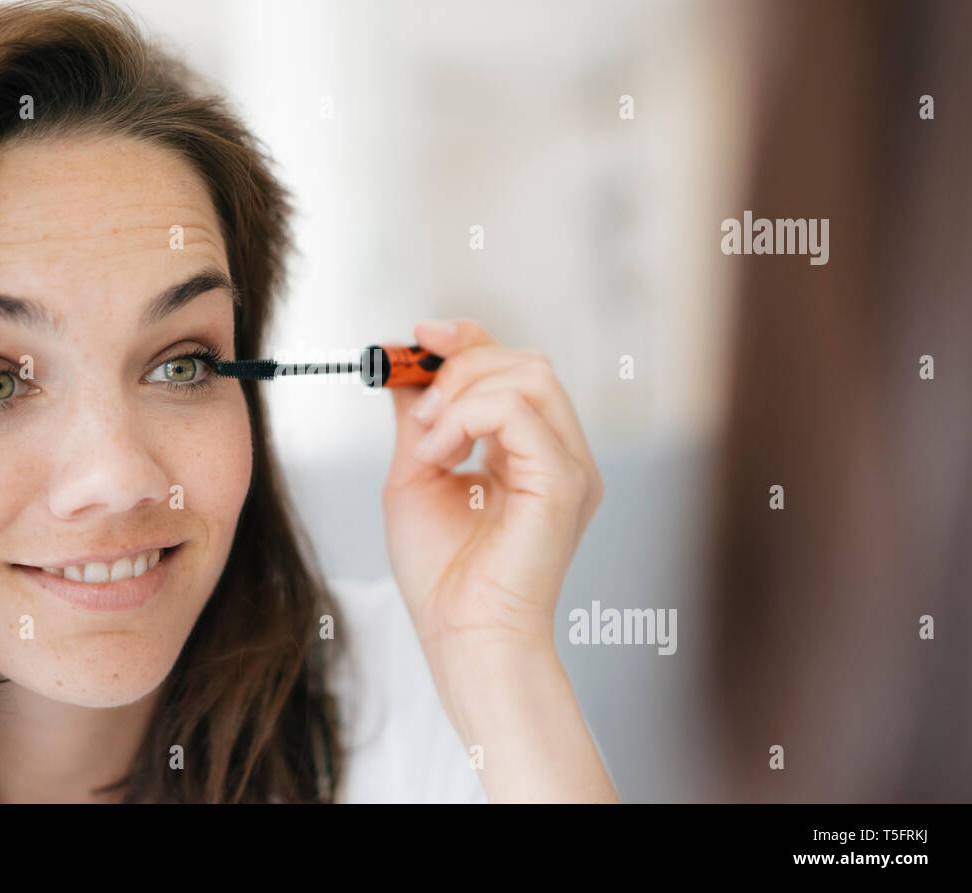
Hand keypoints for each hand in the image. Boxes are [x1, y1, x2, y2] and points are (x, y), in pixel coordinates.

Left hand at [381, 318, 604, 681]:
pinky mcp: (565, 482)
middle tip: (419, 410)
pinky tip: (440, 455)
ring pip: (531, 374)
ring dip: (464, 392)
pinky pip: (521, 411)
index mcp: (530, 452)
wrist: (461, 636)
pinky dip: (468, 417)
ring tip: (429, 440)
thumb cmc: (443, 574)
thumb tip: (402, 365)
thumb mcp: (416, 476)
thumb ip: (418, 420)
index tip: (421, 335)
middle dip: (461, 364)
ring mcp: (570, 466)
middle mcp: (559, 454)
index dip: (470, 339)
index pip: (514, 368)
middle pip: (526, 361)